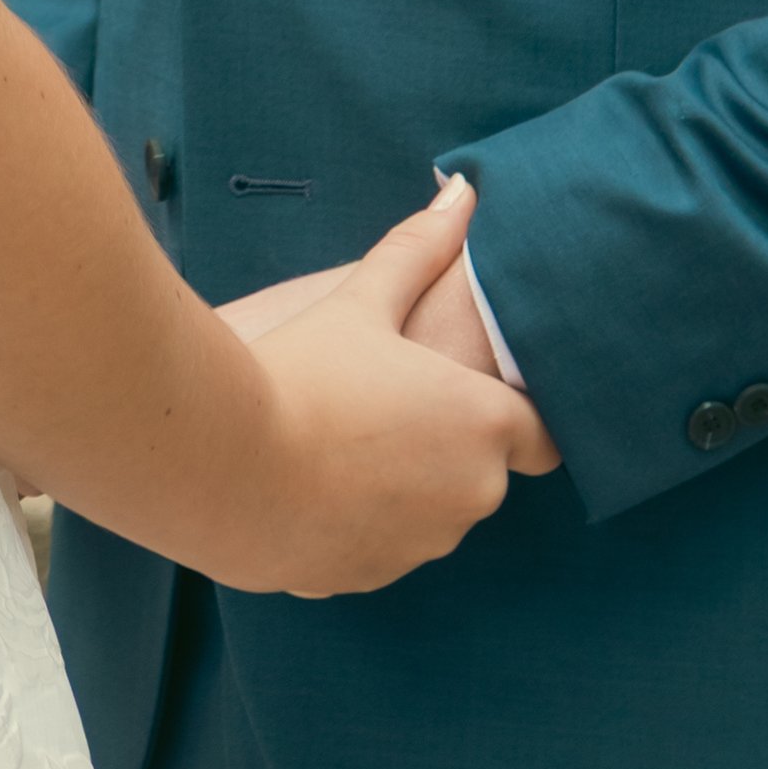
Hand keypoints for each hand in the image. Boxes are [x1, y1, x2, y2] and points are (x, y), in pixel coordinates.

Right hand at [214, 179, 554, 597]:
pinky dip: (360, 518)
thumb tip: (462, 190)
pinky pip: (381, 544)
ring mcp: (419, 547)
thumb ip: (418, 248)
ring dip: (406, 483)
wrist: (222, 463)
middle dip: (449, 442)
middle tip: (390, 398)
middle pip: (483, 471)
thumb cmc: (302, 372)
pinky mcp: (367, 578)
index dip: (519, 412)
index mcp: (482, 425)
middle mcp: (469, 496)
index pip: (545, 436)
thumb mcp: (361, 300)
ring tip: (342, 433)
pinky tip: (311, 478)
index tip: (478, 390)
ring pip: (431, 511)